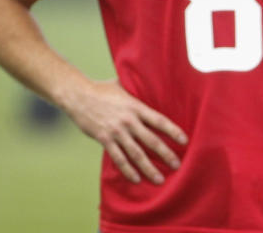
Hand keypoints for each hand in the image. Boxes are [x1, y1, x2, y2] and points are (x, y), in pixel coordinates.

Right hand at [62, 79, 187, 184]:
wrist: (78, 95)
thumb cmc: (102, 89)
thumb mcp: (123, 86)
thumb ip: (137, 89)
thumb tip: (152, 84)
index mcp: (136, 106)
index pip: (159, 120)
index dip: (173, 131)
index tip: (185, 141)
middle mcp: (129, 120)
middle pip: (151, 140)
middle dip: (166, 154)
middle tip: (177, 165)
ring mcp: (116, 131)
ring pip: (136, 153)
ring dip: (148, 168)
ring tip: (159, 179)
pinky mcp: (104, 139)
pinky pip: (118, 158)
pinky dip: (128, 170)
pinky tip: (136, 178)